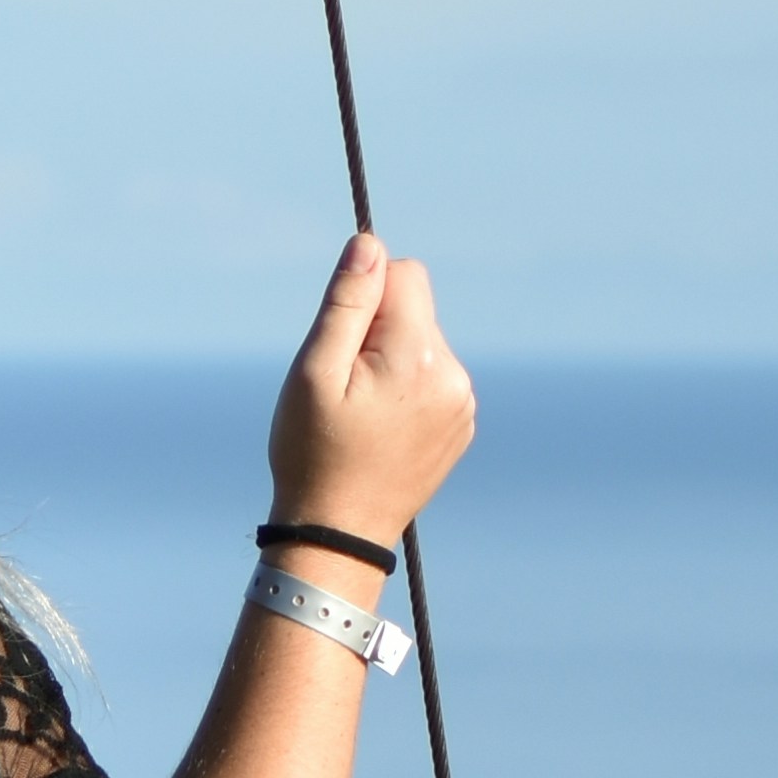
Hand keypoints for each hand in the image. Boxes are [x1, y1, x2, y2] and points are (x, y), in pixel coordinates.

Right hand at [265, 232, 474, 547]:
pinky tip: (380, 429)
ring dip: (389, 361)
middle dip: (375, 332)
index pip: (404, 274)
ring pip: (421, 343)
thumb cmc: (314, 452)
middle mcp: (454, 375)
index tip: (341, 345)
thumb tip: (371, 244)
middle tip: (345, 387)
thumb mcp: (314, 371)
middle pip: (414, 309)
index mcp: (418, 356)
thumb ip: (346, 303)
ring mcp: (463, 404)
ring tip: (361, 413)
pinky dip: (404, 390)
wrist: (338, 534)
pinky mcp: (461, 425)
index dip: (362, 298)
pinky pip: (432, 378)